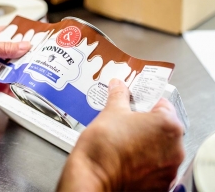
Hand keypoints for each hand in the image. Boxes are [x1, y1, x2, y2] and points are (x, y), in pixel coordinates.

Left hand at [0, 27, 30, 98]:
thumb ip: (5, 48)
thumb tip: (24, 45)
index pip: (5, 34)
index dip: (18, 35)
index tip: (33, 37)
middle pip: (8, 53)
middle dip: (20, 56)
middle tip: (34, 57)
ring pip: (5, 69)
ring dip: (15, 71)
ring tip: (28, 72)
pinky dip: (7, 86)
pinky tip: (15, 87)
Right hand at [57, 78, 184, 190]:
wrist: (92, 176)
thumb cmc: (104, 146)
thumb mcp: (111, 111)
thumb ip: (119, 95)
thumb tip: (118, 86)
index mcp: (168, 125)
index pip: (163, 105)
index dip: (146, 103)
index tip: (135, 105)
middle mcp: (175, 149)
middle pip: (164, 129)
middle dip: (146, 125)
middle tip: (126, 124)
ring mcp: (168, 170)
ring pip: (160, 149)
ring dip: (147, 144)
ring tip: (125, 141)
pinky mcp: (160, 185)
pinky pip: (156, 168)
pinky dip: (145, 163)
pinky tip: (127, 158)